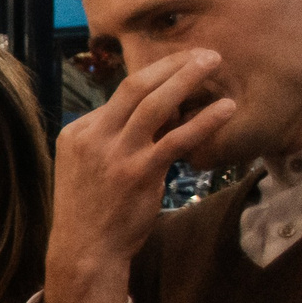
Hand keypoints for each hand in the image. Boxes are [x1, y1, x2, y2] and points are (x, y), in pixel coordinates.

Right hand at [46, 48, 235, 302]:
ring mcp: (114, 154)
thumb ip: (109, 140)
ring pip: (154, 104)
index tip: (180, 70)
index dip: (155, 79)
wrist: (84, 249)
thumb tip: (152, 120)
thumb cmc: (89, 211)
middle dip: (172, 64)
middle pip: (134, 87)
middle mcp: (92, 137)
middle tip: (201, 53)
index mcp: (77, 132)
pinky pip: (176, 139)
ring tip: (213, 62)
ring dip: (187, 78)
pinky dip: (203, 121)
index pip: (118, 96)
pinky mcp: (138, 173)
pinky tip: (225, 110)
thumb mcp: (86, 167)